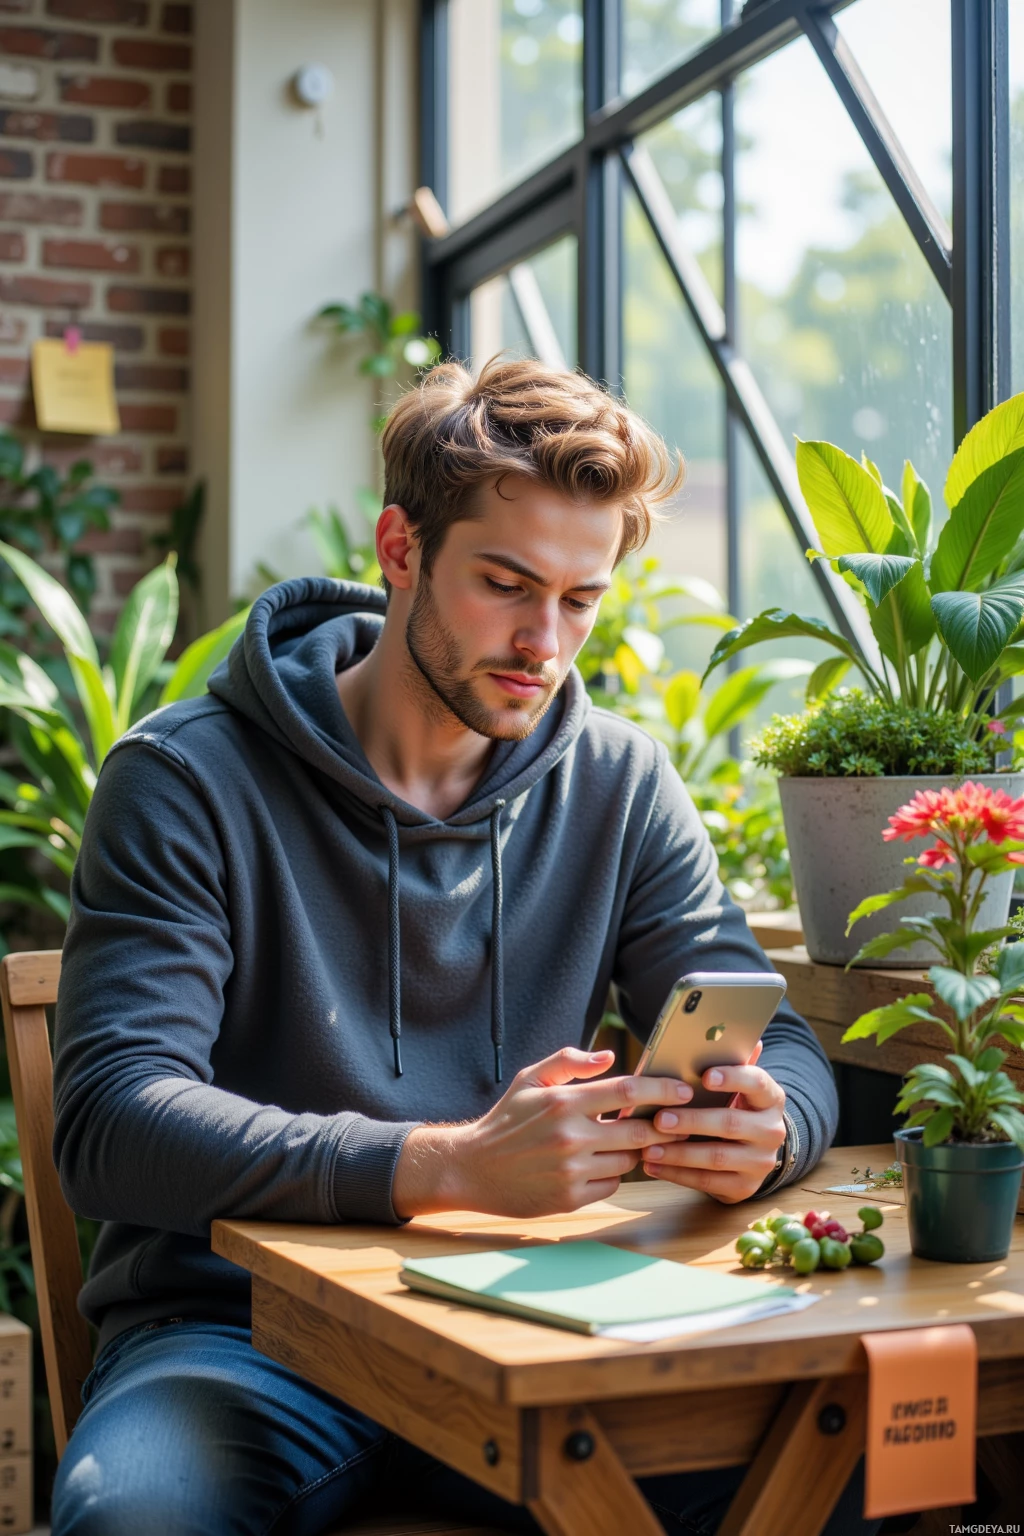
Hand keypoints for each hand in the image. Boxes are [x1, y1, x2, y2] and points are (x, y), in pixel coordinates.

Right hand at [392, 1046, 693, 1219]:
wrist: (472, 1168)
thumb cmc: (505, 1120)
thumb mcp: (530, 1079)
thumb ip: (569, 1062)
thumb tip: (609, 1057)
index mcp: (564, 1101)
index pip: (628, 1092)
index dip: (663, 1091)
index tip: (685, 1091)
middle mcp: (571, 1136)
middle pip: (639, 1131)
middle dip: (661, 1127)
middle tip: (671, 1122)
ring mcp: (572, 1170)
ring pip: (628, 1160)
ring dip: (634, 1151)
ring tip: (624, 1142)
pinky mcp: (570, 1198)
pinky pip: (611, 1184)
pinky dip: (612, 1174)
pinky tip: (596, 1165)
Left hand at [641, 1043, 786, 1203]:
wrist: (753, 1152)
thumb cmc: (734, 1107)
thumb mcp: (737, 1087)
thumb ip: (732, 1063)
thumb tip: (738, 1034)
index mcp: (771, 1098)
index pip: (756, 1083)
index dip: (732, 1078)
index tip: (704, 1076)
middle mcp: (772, 1131)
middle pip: (729, 1124)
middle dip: (691, 1121)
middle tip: (660, 1118)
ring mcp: (761, 1162)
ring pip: (716, 1157)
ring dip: (678, 1153)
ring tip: (648, 1147)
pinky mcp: (745, 1187)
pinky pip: (708, 1182)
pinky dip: (677, 1174)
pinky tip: (653, 1166)